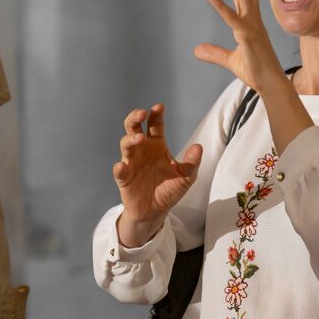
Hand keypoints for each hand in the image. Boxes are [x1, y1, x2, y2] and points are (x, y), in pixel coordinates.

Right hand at [113, 103, 202, 247]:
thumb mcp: (186, 177)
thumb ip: (192, 163)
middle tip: (141, 113)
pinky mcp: (124, 178)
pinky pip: (119, 171)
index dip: (156, 115)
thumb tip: (199, 147)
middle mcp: (142, 150)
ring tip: (139, 138)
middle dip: (135, 118)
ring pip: (125, 145)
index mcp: (157, 145)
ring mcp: (131, 163)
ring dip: (130, 139)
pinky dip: (119, 168)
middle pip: (134, 128)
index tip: (159, 107)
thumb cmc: (169, 190)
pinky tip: (121, 166)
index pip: (155, 125)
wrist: (156, 212)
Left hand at [195, 0, 287, 93]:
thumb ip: (214, 53)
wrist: (270, 84)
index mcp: (251, 23)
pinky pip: (233, 17)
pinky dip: (220, 4)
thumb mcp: (230, 60)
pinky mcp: (247, 36)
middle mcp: (253, 20)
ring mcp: (252, 26)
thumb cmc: (257, 72)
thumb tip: (197, 50)